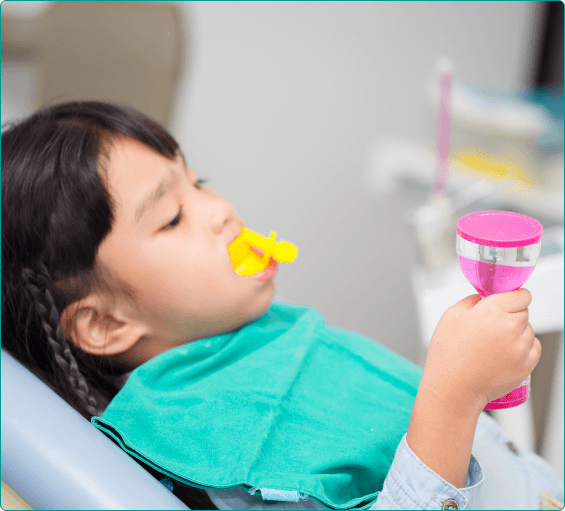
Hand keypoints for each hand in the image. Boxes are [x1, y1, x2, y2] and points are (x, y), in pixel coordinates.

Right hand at [421, 288, 540, 411]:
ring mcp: (520, 347)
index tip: (507, 302)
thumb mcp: (450, 316)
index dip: (513, 297)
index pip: (521, 295)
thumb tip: (483, 297)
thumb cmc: (448, 354)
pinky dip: (523, 348)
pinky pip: (533, 348)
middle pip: (524, 312)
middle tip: (491, 327)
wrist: (454, 388)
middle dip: (511, 316)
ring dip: (517, 333)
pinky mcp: (526, 365)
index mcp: (492, 310)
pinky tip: (503, 354)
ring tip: (494, 344)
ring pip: (529, 330)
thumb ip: (470, 300)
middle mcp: (510, 326)